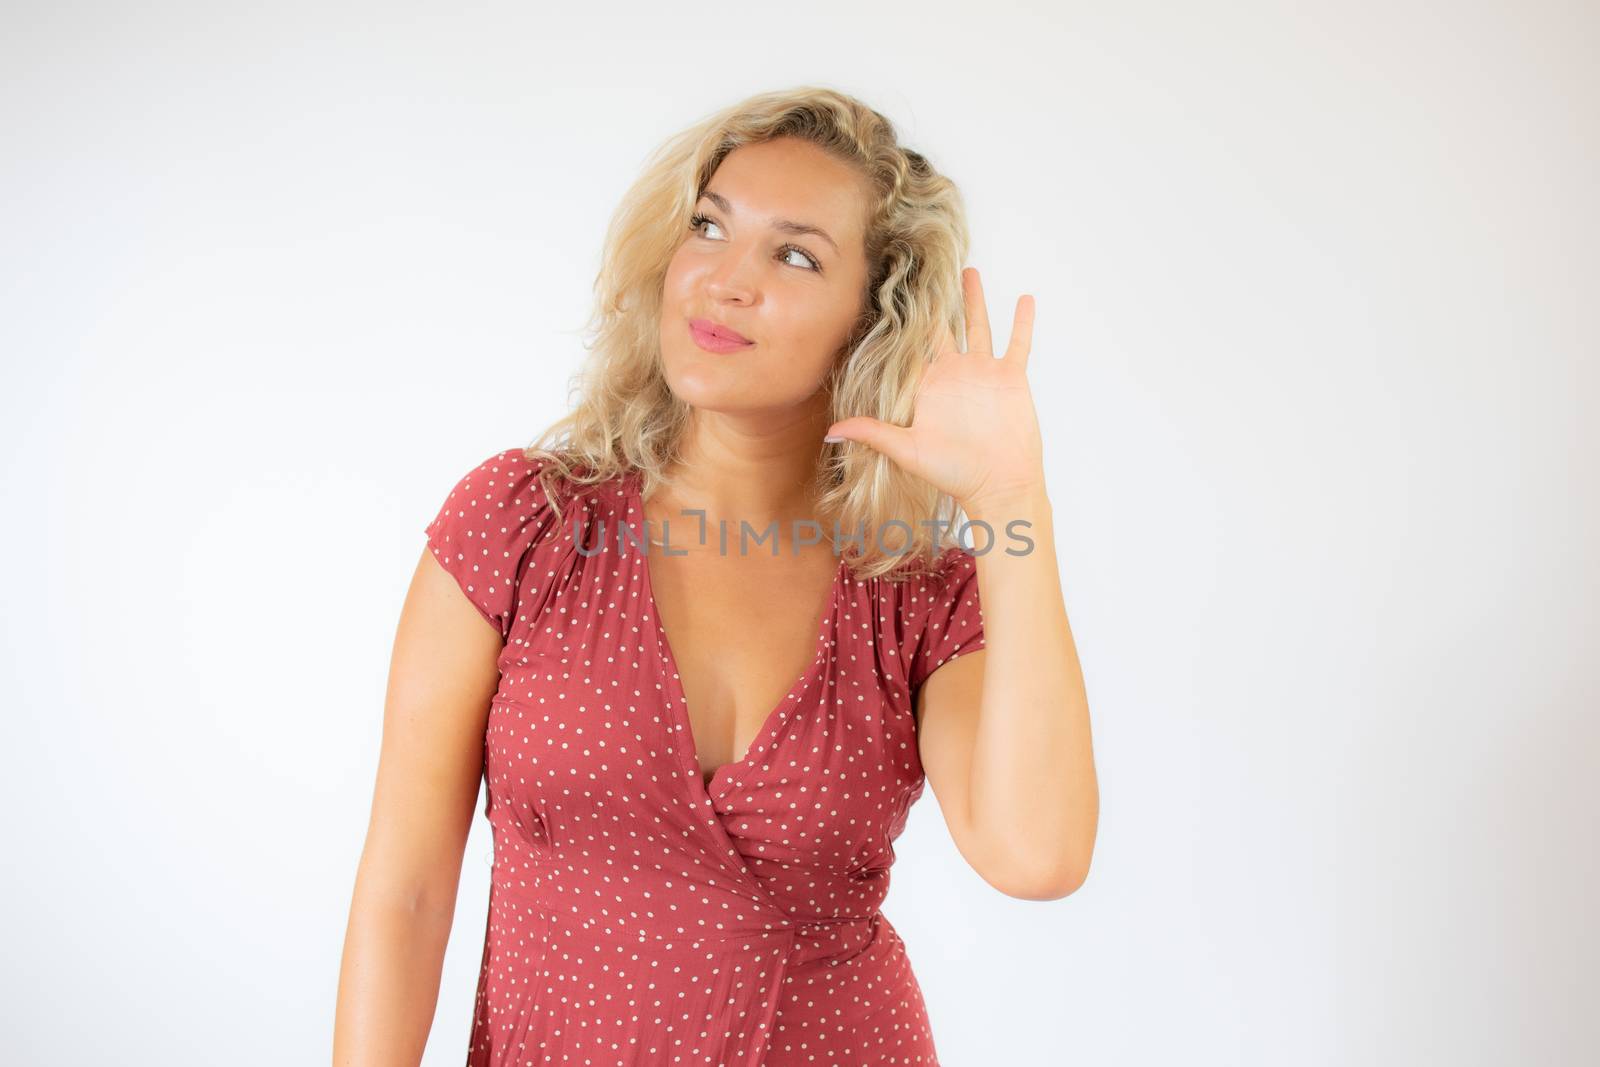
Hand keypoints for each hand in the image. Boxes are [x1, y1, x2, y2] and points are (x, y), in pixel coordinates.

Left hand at [825, 267, 1045, 510]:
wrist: (998, 484)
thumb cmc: (953, 472)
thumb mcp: (907, 450)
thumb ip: (873, 433)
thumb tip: (831, 433)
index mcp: (928, 385)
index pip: (911, 344)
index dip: (901, 319)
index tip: (889, 289)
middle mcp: (954, 373)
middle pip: (943, 326)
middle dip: (935, 298)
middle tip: (926, 267)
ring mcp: (983, 373)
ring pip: (978, 325)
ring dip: (974, 299)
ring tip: (969, 271)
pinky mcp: (1010, 378)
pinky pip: (1018, 343)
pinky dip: (1022, 322)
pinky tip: (1025, 299)